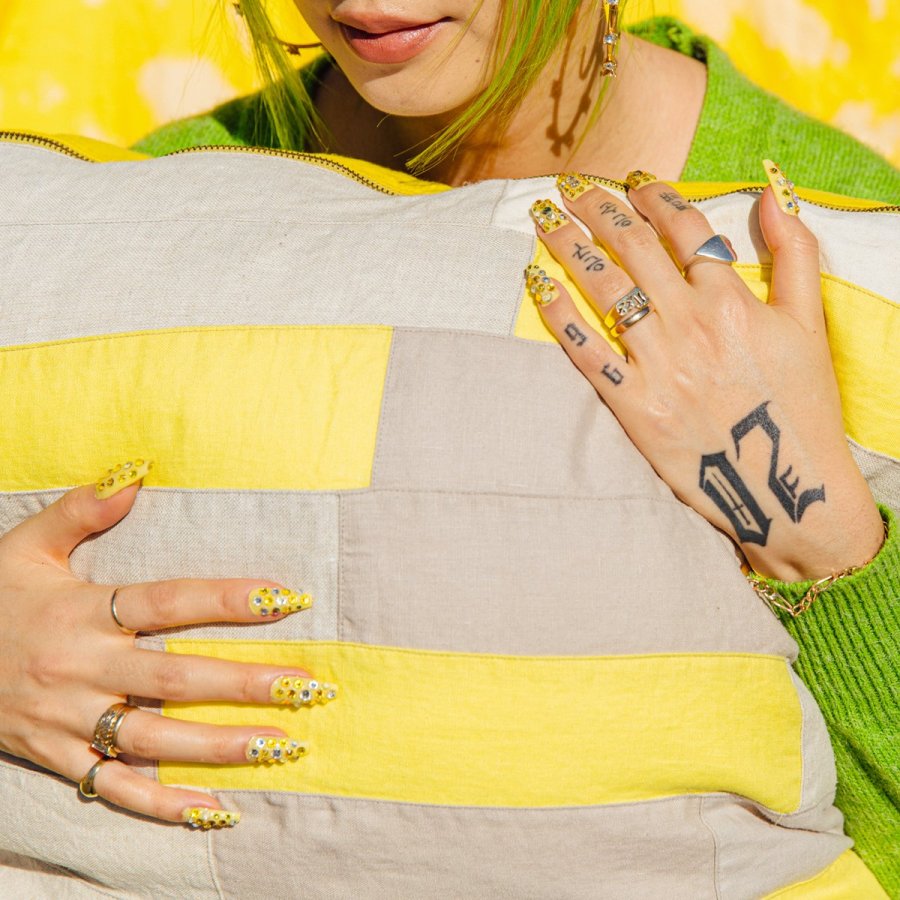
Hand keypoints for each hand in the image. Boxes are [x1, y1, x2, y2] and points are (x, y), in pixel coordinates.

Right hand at [0, 471, 328, 825]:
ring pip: (155, 739)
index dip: (225, 600)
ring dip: (221, 745)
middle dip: (244, 684)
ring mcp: (70, 720)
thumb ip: (81, 510)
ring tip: (283, 744)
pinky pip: (114, 789)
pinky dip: (164, 804)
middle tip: (305, 687)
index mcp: (80, 613)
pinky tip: (216, 810)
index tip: (283, 598)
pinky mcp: (58, 758)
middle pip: (174, 679)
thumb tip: (137, 473)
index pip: (166, 603)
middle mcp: (81, 669)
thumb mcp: (26, 547)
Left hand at [527, 170, 882, 580]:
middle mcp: (691, 323)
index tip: (630, 180)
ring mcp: (660, 364)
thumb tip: (772, 193)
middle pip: (633, 247)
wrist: (786, 488)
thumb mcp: (810, 323)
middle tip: (570, 185)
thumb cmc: (801, 404)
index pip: (684, 227)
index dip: (652, 195)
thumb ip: (795, 254)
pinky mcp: (634, 405)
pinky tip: (536, 283)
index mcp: (734, 299)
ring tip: (543, 218)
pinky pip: (586, 350)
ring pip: (604, 288)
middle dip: (597, 206)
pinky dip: (559, 313)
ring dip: (568, 245)